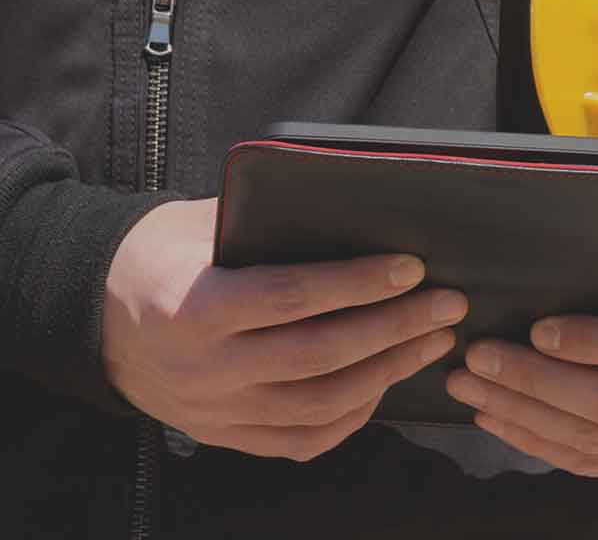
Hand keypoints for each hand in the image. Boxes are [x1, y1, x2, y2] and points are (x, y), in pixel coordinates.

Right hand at [102, 198, 467, 460]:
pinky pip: (300, 440)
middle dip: (396, 328)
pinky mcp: (222, 434)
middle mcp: (204, 367)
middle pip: (320, 356)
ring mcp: (213, 410)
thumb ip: (273, 225)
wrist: (92, 313)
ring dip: (389, 372)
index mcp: (196, 306)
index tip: (412, 267)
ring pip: (319, 405)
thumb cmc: (164, 254)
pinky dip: (352, 416)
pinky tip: (386, 383)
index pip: (294, 297)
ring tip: (433, 340)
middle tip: (448, 303)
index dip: (359, 283)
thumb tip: (364, 214)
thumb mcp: (205, 224)